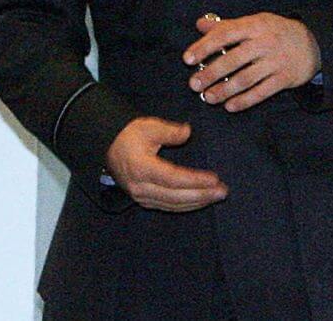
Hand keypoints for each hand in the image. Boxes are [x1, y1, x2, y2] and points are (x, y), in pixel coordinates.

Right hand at [105, 116, 226, 211]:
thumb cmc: (130, 135)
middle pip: (175, 196)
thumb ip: (170, 131)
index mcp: (142, 168)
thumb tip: (188, 132)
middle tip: (223, 191)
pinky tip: (200, 201)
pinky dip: (186, 205)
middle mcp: (141, 187)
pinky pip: (167, 206)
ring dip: (197, 202)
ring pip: (172, 204)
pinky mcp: (144, 199)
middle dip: (201, 195)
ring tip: (217, 196)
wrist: (109, 146)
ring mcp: (141, 196)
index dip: (195, 180)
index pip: (173, 178)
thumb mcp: (149, 126)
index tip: (214, 178)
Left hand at [183, 12, 319, 111]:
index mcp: (256, 25)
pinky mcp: (285, 78)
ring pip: (246, 79)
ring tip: (209, 98)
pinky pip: (261, 92)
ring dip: (224, 90)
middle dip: (210, 73)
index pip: (225, 34)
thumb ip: (227, 25)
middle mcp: (265, 42)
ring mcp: (276, 61)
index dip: (204, 47)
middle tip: (194, 84)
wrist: (314, 43)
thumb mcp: (255, 22)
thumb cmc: (277, 32)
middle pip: (233, 59)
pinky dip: (244, 101)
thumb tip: (199, 24)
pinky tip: (230, 106)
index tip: (187, 59)